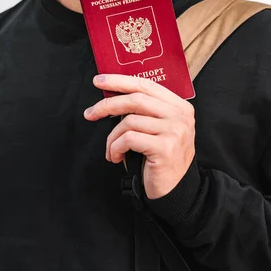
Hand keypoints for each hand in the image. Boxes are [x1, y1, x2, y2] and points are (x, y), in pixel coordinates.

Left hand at [83, 74, 195, 199]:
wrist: (176, 189)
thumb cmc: (162, 158)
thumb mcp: (161, 129)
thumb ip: (147, 111)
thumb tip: (114, 96)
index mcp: (179, 106)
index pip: (146, 85)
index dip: (120, 80)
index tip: (99, 81)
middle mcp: (180, 116)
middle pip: (136, 100)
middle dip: (108, 105)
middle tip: (90, 113)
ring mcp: (174, 131)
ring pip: (129, 122)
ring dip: (112, 137)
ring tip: (111, 150)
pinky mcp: (164, 148)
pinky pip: (129, 139)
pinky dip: (116, 148)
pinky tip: (116, 157)